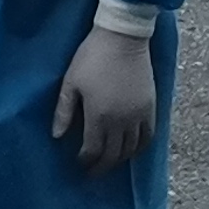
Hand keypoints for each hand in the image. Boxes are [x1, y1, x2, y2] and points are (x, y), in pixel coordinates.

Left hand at [49, 26, 158, 173]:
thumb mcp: (70, 81)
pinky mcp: (151, 107)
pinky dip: (140, 147)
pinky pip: (149, 136)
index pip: (93, 150)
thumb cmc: (92, 56)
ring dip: (120, 159)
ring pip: (132, 149)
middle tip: (93, 171)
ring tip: (110, 161)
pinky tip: (132, 149)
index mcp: (99, 116)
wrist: (122, 36)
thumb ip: (64, 111)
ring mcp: (139, 115)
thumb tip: (57, 136)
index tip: (79, 163)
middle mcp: (121, 121)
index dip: (85, 161)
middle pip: (113, 155)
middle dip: (102, 166)